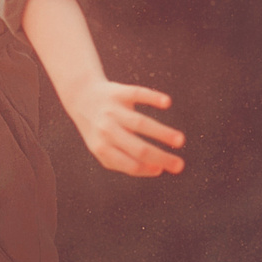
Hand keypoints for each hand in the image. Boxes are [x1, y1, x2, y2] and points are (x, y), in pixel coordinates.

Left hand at [61, 81, 184, 175]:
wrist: (80, 96)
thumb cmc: (100, 129)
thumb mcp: (104, 148)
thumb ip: (126, 161)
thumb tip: (158, 169)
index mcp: (102, 148)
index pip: (129, 164)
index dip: (147, 169)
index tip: (165, 170)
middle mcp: (106, 130)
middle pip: (138, 148)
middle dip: (160, 157)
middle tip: (180, 165)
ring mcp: (112, 110)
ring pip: (140, 123)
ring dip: (162, 133)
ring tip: (180, 141)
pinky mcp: (118, 92)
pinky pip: (137, 94)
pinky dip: (152, 98)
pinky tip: (167, 103)